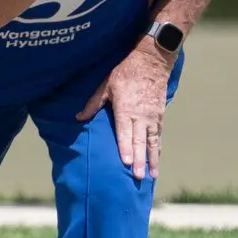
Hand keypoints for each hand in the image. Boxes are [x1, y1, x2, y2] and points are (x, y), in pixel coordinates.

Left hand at [76, 40, 174, 179]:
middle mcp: (140, 116)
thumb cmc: (126, 71)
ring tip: (152, 176)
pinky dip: (158, 149)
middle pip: (140, 142)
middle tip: (138, 177)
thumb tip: (78, 117)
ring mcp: (152, 117)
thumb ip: (93, 103)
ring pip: (152, 142)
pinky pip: (158, 136)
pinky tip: (157, 160)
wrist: (152, 60)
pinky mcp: (159, 116)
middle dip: (139, 161)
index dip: (125, 148)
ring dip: (152, 160)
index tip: (125, 163)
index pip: (125, 133)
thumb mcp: (106, 85)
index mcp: (125, 109)